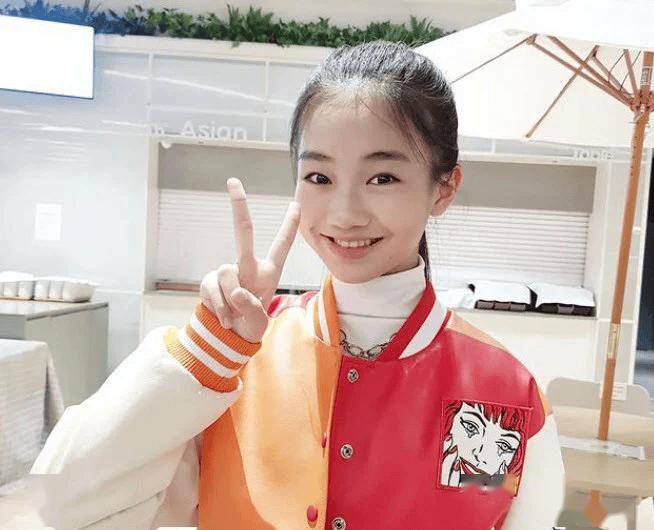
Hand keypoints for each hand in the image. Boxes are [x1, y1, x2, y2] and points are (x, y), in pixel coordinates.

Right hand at [199, 178, 299, 342]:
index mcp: (268, 273)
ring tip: (234, 315)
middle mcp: (248, 267)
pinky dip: (218, 306)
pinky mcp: (209, 281)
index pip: (282, 246)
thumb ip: (252, 309)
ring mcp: (227, 272)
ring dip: (230, 300)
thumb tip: (238, 294)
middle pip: (243, 233)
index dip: (289, 225)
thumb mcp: (259, 323)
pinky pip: (212, 288)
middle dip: (239, 206)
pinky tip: (224, 317)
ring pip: (226, 273)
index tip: (296, 204)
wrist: (228, 338)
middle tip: (233, 181)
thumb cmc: (250, 325)